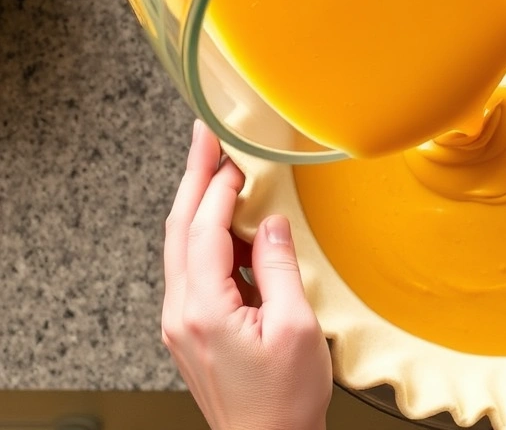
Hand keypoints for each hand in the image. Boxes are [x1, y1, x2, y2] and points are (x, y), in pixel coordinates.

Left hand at [162, 120, 331, 429]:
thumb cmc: (283, 400)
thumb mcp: (296, 328)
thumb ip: (280, 268)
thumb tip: (273, 224)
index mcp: (203, 308)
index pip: (205, 228)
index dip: (220, 186)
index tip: (235, 153)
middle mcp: (180, 312)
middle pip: (179, 228)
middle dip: (193, 176)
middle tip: (204, 135)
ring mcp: (180, 322)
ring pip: (181, 246)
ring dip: (198, 204)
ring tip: (217, 169)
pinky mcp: (191, 330)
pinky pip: (193, 270)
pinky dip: (208, 237)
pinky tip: (231, 227)